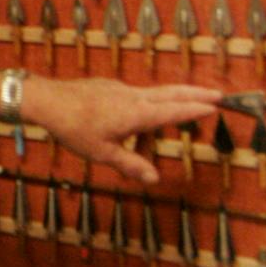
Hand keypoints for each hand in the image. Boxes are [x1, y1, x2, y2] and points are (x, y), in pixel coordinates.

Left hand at [25, 78, 222, 184]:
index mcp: (136, 113)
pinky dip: (139, 113)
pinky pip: (132, 100)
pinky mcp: (109, 88)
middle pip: (171, 93)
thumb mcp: (103, 153)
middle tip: (218, 94)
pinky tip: (120, 131)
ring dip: (159, 116)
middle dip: (195, 94)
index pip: (173, 111)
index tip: (215, 106)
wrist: (47, 101)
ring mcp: (121, 89)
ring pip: (151, 99)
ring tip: (140, 149)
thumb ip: (130, 165)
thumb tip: (154, 179)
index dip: (195, 109)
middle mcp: (133, 97)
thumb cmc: (74, 128)